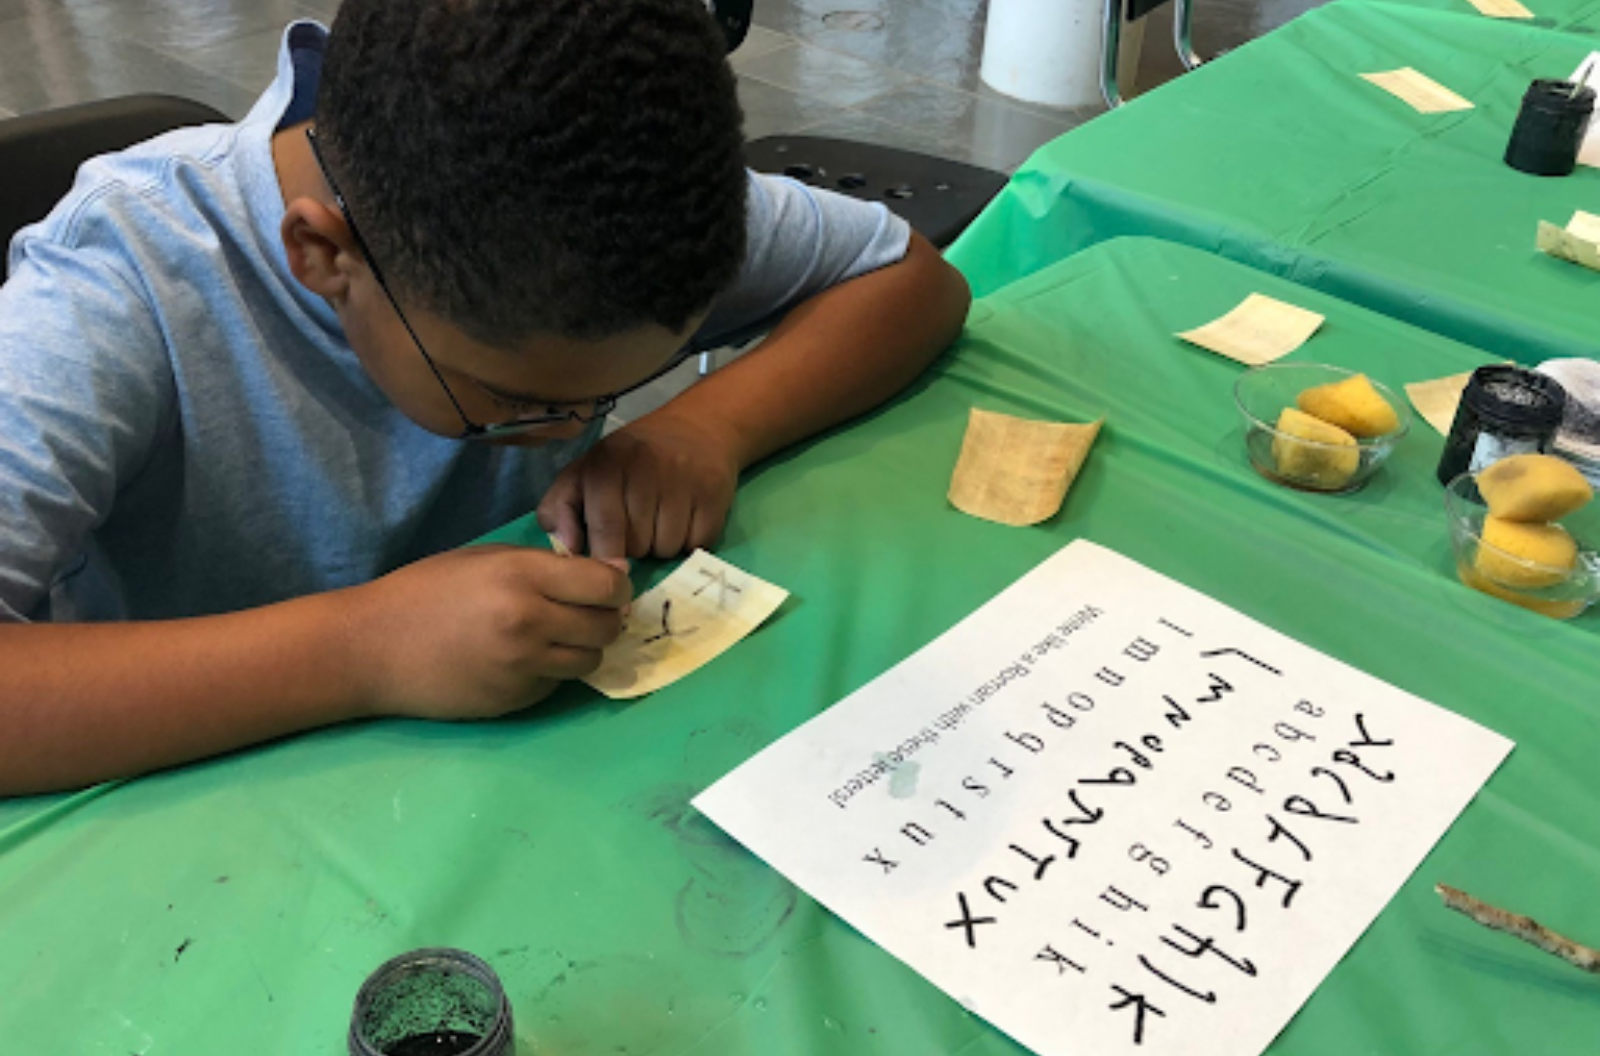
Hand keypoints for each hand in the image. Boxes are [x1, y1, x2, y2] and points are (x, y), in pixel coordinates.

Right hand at [342, 545, 631, 719]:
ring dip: (581, 649)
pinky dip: (550, 672)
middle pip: (606, 626)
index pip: (606, 585)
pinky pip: (556, 684)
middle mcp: (530, 621)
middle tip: (583, 614)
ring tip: (553, 638)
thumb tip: (608, 576)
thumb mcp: (485, 559)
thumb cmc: (425, 591)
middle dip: (604, 618)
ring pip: (589, 660)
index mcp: (522, 576)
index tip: (606, 588)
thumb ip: (545, 566)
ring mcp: (523, 666)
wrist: (371, 649)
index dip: (615, 586)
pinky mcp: (514, 700)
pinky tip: (520, 661)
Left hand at [537, 411, 740, 559]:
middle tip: (637, 527)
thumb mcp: (585, 471)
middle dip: (634, 547)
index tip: (609, 569)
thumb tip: (567, 548)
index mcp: (608, 462)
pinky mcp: (715, 494)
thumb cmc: (629, 459)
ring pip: (667, 548)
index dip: (605, 556)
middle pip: (638, 544)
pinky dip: (690, 542)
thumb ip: (561, 507)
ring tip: (661, 521)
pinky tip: (685, 519)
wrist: (696, 429)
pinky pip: (697, 544)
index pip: (605, 526)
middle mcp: (647, 467)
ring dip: (662, 546)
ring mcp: (684, 480)